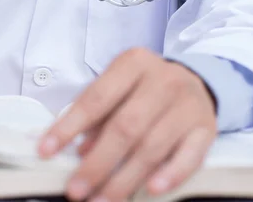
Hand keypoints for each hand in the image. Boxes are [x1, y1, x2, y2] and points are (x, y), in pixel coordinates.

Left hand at [39, 48, 216, 201]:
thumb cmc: (144, 87)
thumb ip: (98, 115)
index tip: (46, 151)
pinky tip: (151, 190)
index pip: (95, 99)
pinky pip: (190, 156)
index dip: (68, 127)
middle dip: (97, 164)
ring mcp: (188, 105)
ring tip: (101, 199)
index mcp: (133, 63)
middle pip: (125, 127)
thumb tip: (78, 151)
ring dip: (124, 179)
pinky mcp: (207, 128)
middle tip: (76, 190)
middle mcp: (162, 81)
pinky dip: (170, 174)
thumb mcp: (118, 86)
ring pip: (153, 146)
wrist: (195, 80)